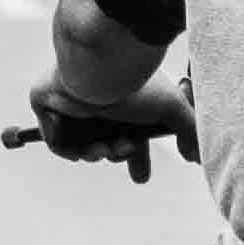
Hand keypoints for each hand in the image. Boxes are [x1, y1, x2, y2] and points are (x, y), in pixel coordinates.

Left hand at [22, 71, 198, 180]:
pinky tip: (85, 145)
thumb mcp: (170, 108)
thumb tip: (196, 156)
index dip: (136, 156)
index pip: (130, 130)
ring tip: (106, 147)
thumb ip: (188, 131)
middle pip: (105, 140)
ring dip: (97, 153)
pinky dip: (70, 149)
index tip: (140, 177)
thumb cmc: (134, 84)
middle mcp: (99, 98)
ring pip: (83, 143)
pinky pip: (56, 140)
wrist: (99, 67)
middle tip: (124, 156)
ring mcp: (71, 100)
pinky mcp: (46, 102)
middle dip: (117, 155)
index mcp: (124, 97)